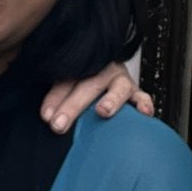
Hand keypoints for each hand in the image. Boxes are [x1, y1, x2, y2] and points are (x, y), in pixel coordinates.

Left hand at [41, 60, 156, 131]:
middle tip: (59, 124)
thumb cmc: (83, 82)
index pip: (66, 81)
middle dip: (73, 106)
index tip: (47, 116)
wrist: (106, 68)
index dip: (55, 98)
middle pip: (88, 85)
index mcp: (81, 66)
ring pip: (117, 88)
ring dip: (110, 100)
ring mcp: (120, 80)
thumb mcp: (68, 85)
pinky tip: (144, 113)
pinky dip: (144, 104)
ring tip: (102, 111)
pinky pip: (143, 97)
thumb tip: (48, 117)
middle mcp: (102, 70)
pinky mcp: (135, 92)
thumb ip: (58, 97)